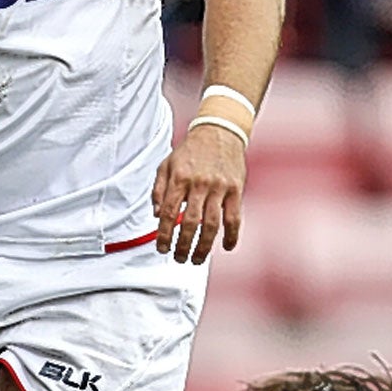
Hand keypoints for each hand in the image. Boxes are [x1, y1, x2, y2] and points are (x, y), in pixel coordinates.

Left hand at [153, 122, 245, 264]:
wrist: (220, 131)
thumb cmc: (191, 151)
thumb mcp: (167, 164)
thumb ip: (158, 189)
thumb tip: (156, 215)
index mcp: (179, 178)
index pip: (168, 213)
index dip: (163, 234)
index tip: (162, 248)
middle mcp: (199, 184)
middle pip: (189, 223)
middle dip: (182, 246)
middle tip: (178, 258)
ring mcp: (219, 188)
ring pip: (211, 225)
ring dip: (204, 247)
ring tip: (197, 259)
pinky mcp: (236, 190)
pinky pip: (234, 218)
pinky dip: (231, 236)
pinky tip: (226, 247)